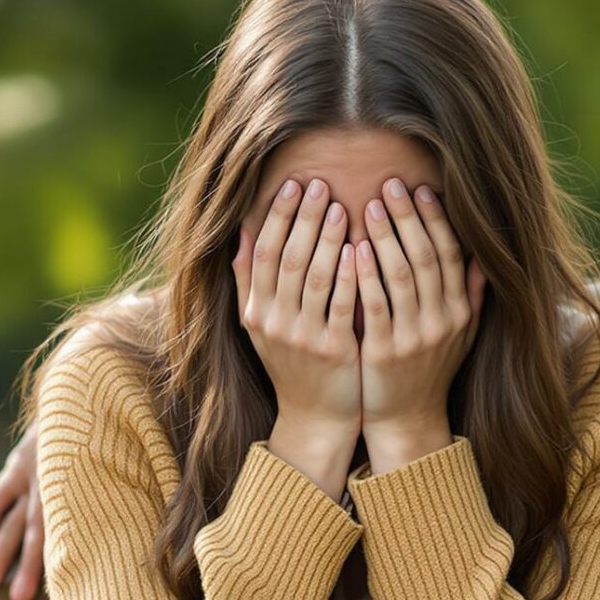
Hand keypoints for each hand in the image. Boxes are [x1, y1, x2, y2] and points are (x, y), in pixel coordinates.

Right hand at [233, 176, 363, 498]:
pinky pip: (340, 305)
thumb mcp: (260, 325)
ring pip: (313, 278)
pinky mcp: (333, 350)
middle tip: (319, 184)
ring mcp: (302, 337)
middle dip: (302, 219)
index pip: (263, 253)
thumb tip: (240, 232)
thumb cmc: (293, 362)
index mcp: (256, 311)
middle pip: (287, 259)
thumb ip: (249, 281)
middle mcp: (273, 322)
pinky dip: (347, 275)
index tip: (292, 185)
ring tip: (340, 207)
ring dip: (325, 239)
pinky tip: (358, 248)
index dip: (276, 217)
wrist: (316, 415)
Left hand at [356, 178, 484, 469]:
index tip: (420, 190)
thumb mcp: (461, 333)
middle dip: (408, 218)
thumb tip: (484, 253)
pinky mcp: (386, 351)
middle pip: (428, 257)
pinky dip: (367, 274)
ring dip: (386, 236)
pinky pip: (377, 305)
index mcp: (460, 311)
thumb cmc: (430, 368)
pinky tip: (355, 248)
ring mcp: (416, 336)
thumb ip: (472, 293)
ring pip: (403, 276)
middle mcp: (443, 321)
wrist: (407, 418)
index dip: (436, 220)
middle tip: (389, 184)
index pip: (452, 254)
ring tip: (368, 205)